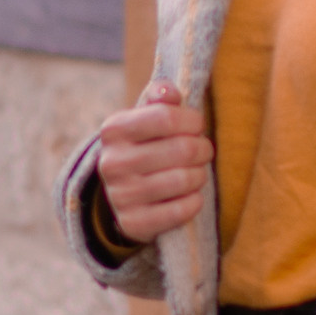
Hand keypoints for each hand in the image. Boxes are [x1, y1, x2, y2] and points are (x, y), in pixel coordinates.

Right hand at [95, 79, 212, 244]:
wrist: (122, 194)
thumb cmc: (144, 146)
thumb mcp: (145, 118)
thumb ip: (160, 98)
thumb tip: (168, 91)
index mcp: (114, 129)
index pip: (168, 117)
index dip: (193, 121)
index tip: (196, 126)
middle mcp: (112, 162)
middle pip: (183, 149)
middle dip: (203, 148)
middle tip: (202, 151)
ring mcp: (121, 196)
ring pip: (185, 179)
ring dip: (200, 175)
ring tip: (195, 172)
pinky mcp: (133, 223)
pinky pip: (182, 210)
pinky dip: (195, 201)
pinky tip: (189, 195)